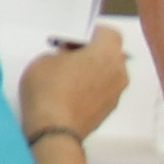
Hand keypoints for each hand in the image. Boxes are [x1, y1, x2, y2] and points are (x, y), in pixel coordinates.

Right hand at [18, 26, 131, 143]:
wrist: (53, 130)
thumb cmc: (50, 91)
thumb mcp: (44, 59)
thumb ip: (61, 53)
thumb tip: (66, 58)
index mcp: (107, 53)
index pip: (108, 33)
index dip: (90, 33)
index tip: (74, 38)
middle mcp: (118, 73)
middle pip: (110, 55)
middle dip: (91, 53)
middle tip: (68, 55)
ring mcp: (115, 95)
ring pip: (107, 75)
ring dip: (92, 73)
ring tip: (66, 77)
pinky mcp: (107, 112)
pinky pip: (102, 93)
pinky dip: (89, 90)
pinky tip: (68, 94)